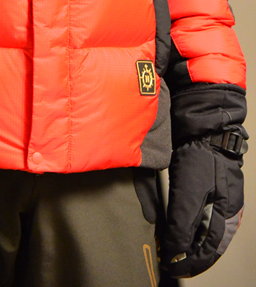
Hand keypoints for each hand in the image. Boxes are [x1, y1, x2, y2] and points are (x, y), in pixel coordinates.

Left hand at [162, 137, 244, 276]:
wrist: (204, 130)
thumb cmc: (201, 160)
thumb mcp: (188, 195)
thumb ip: (183, 225)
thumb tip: (176, 252)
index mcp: (226, 219)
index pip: (209, 253)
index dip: (191, 263)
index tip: (173, 268)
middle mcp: (226, 214)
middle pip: (208, 246)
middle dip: (190, 257)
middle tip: (171, 263)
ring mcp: (221, 202)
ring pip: (205, 233)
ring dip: (189, 244)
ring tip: (172, 249)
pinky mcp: (211, 191)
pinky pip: (202, 218)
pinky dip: (190, 228)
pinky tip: (178, 228)